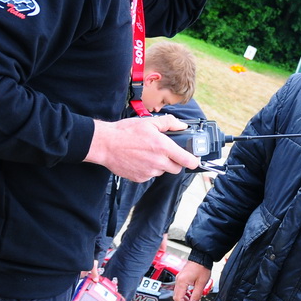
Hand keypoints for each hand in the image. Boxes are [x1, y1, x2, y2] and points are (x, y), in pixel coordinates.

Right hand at [85, 114, 199, 181]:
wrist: (106, 145)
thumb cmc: (125, 132)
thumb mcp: (149, 122)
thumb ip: (169, 123)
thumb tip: (182, 126)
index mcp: (163, 147)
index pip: (187, 160)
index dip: (193, 161)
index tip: (194, 160)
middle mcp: (158, 162)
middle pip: (176, 168)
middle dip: (175, 161)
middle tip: (166, 152)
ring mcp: (149, 172)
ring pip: (162, 171)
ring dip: (160, 165)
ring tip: (148, 153)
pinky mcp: (140, 178)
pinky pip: (150, 175)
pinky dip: (148, 169)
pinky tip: (140, 159)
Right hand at [174, 260, 211, 300]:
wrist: (201, 256)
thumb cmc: (202, 267)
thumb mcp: (201, 283)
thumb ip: (196, 295)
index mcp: (182, 282)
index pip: (179, 299)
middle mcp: (179, 280)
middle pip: (177, 297)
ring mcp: (179, 278)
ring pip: (178, 293)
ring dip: (184, 300)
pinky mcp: (182, 277)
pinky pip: (181, 288)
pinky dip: (185, 294)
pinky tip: (190, 296)